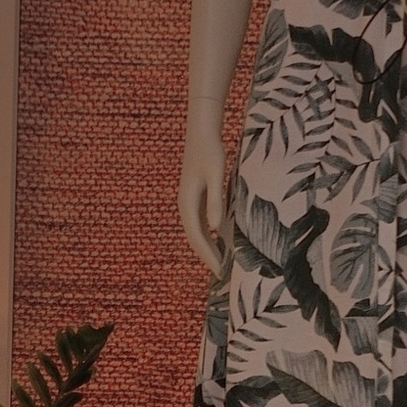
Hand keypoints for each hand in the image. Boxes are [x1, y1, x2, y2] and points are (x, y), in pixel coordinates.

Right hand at [178, 125, 227, 274]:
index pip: (198, 237)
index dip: (209, 255)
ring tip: (220, 263)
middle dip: (207, 257)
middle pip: (195, 239)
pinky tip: (218, 242)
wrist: (201, 132)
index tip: (220, 270)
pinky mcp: (194, 198)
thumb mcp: (216, 174)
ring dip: (206, 248)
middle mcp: (185, 206)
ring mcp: (188, 203)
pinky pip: (199, 224)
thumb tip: (215, 228)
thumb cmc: (211, 150)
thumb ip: (215, 201)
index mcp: (187, 203)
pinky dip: (208, 236)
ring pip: (196, 233)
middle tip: (221, 274)